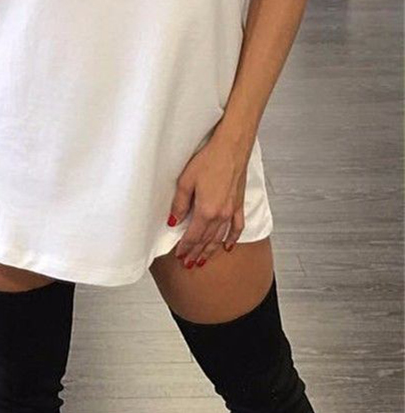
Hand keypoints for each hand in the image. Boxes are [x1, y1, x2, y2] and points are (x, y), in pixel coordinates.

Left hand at [169, 131, 250, 267]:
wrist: (231, 148)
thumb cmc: (208, 160)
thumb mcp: (185, 181)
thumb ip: (179, 204)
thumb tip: (173, 222)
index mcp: (206, 211)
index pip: (193, 236)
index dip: (185, 247)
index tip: (179, 255)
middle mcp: (220, 215)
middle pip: (206, 240)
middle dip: (196, 253)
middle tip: (188, 263)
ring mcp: (231, 211)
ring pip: (219, 237)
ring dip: (210, 250)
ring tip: (202, 261)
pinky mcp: (239, 204)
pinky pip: (237, 227)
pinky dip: (232, 239)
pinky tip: (227, 246)